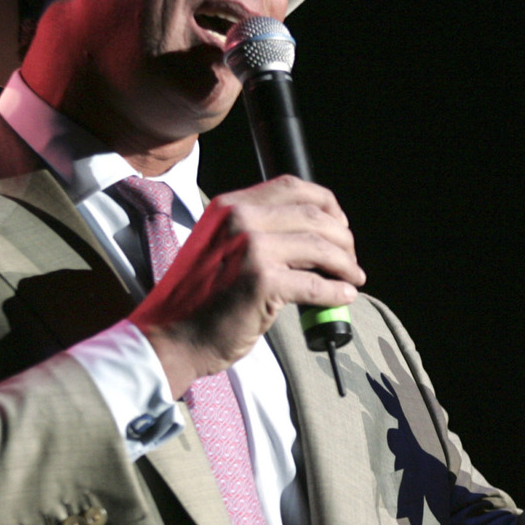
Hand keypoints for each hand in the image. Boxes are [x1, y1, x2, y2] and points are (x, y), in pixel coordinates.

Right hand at [129, 174, 363, 395]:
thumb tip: (314, 234)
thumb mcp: (219, 245)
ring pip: (321, 247)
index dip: (326, 203)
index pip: (292, 187)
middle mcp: (240, 220)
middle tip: (350, 258)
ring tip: (353, 277)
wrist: (171, 337)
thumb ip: (256, 231)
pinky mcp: (262, 283)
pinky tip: (344, 297)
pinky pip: (316, 284)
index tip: (339, 225)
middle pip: (314, 216)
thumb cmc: (199, 298)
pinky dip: (337, 292)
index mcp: (229, 206)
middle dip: (342, 238)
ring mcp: (252, 249)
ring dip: (345, 264)